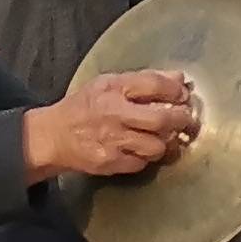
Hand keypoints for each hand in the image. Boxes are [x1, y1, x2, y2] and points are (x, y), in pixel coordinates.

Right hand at [25, 68, 199, 182]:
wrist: (53, 136)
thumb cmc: (84, 107)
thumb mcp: (108, 84)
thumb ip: (145, 80)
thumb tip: (179, 79)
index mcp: (113, 89)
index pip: (155, 85)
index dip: (176, 90)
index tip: (183, 95)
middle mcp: (113, 114)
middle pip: (162, 119)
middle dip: (182, 119)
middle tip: (187, 119)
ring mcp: (112, 140)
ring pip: (157, 145)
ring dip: (166, 142)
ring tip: (164, 136)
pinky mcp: (111, 162)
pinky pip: (143, 162)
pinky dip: (148, 157)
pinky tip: (143, 149)